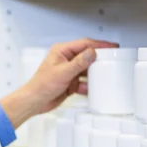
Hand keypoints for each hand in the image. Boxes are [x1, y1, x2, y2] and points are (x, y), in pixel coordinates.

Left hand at [0, 38, 118, 127]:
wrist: (35, 102)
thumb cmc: (41, 85)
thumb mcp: (63, 72)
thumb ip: (79, 62)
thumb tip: (92, 52)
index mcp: (61, 51)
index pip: (84, 44)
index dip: (99, 44)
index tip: (112, 47)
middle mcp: (65, 59)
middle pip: (87, 56)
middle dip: (99, 59)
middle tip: (112, 60)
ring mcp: (68, 71)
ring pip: (86, 70)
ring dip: (94, 73)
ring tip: (105, 74)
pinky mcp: (69, 82)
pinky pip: (83, 82)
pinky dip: (88, 85)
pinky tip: (93, 88)